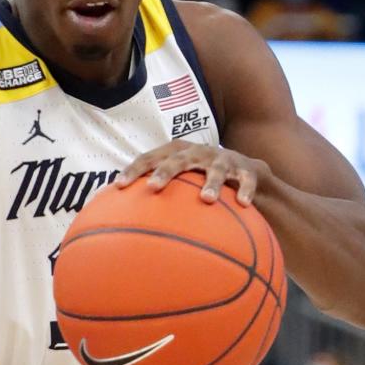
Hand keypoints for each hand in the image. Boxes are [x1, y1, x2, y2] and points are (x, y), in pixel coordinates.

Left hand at [114, 139, 269, 205]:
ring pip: (216, 169)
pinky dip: (246, 190)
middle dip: (165, 171)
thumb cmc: (200, 177)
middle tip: (153, 187)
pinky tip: (243, 204)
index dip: (134, 169)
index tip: (118, 186)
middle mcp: (198, 153)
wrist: (245, 169)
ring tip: (206, 200)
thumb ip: (153, 190)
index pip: (150, 158)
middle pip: (179, 159)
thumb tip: (117, 211)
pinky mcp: (246, 169)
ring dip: (211, 183)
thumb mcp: (179, 178)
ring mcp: (222, 160)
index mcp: (177, 152)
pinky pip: (246, 180)